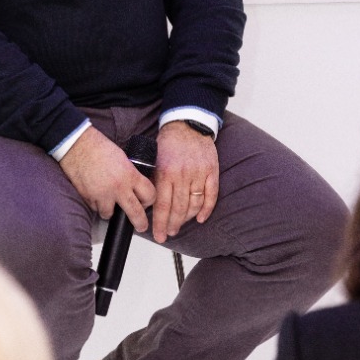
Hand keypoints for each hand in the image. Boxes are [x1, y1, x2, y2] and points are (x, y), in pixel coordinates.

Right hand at [59, 126, 155, 231]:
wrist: (77, 145)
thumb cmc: (99, 147)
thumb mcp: (123, 159)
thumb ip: (130, 174)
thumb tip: (134, 186)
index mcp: (130, 175)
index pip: (149, 194)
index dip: (149, 200)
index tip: (147, 202)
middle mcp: (118, 188)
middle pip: (135, 212)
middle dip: (140, 222)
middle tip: (141, 226)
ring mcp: (102, 195)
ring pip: (109, 214)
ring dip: (109, 210)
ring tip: (108, 202)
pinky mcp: (88, 198)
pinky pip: (94, 207)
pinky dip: (95, 204)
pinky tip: (95, 193)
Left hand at [151, 120, 219, 242]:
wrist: (187, 124)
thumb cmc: (169, 142)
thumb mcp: (154, 160)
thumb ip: (154, 181)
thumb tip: (148, 204)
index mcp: (166, 172)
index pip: (162, 205)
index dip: (160, 223)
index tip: (158, 235)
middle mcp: (182, 175)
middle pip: (179, 208)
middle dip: (172, 224)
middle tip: (168, 233)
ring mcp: (199, 173)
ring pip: (194, 204)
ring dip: (187, 219)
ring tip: (180, 225)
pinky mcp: (211, 171)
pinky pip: (211, 195)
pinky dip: (207, 209)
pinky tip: (201, 218)